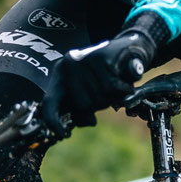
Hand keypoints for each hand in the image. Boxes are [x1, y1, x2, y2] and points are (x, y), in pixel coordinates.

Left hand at [48, 15, 164, 126]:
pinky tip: (124, 81)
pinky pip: (113, 88)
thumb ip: (82, 103)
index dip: (54, 122)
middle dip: (99, 105)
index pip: (49, 103)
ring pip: (100, 97)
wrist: (131, 47)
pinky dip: (124, 90)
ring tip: (116, 83)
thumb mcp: (90, 87)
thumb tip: (86, 121)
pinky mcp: (100, 58)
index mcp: (60, 73)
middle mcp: (68, 65)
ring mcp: (83, 60)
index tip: (64, 134)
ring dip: (114, 97)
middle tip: (108, 94)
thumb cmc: (109, 72)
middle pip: (83, 104)